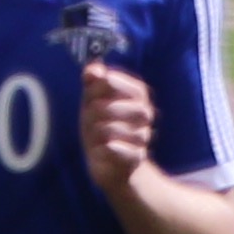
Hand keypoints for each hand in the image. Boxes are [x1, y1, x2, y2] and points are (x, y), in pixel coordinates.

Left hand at [81, 63, 158, 194]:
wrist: (110, 164)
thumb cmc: (102, 126)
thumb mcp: (93, 101)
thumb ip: (92, 82)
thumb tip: (93, 69)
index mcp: (138, 97)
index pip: (128, 86)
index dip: (107, 87)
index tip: (90, 93)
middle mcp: (145, 116)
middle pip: (126, 108)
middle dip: (100, 110)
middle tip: (87, 116)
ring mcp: (142, 138)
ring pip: (118, 130)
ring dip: (99, 131)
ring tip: (91, 134)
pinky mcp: (135, 159)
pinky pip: (121, 152)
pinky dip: (105, 150)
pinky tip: (99, 149)